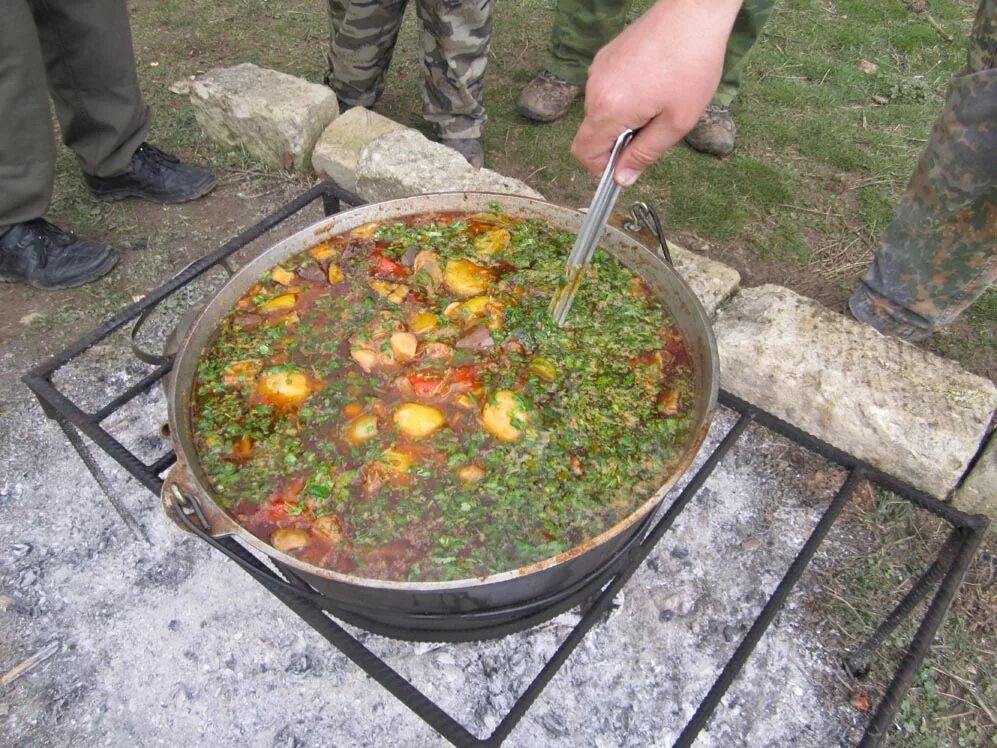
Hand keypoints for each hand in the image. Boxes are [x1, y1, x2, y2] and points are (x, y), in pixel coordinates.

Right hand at [571, 0, 740, 185]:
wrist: (692, 13)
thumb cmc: (691, 65)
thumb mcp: (677, 122)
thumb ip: (645, 154)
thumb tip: (622, 178)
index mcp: (609, 110)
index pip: (583, 152)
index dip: (601, 166)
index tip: (625, 161)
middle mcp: (594, 90)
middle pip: (593, 132)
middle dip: (619, 139)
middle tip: (655, 124)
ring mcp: (597, 70)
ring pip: (601, 110)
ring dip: (623, 116)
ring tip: (657, 98)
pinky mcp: (605, 56)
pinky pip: (606, 89)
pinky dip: (623, 95)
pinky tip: (652, 81)